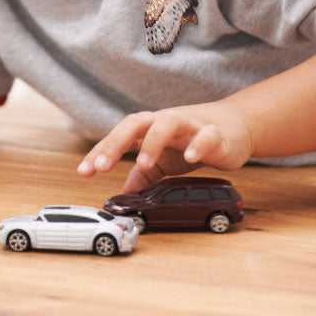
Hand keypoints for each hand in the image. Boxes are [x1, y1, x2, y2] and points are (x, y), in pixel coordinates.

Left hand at [76, 100, 254, 192]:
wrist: (231, 126)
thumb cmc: (189, 141)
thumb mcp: (163, 160)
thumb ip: (144, 175)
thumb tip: (125, 195)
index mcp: (148, 128)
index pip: (119, 136)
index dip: (100, 152)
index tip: (84, 171)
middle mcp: (164, 121)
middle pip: (135, 122)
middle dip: (116, 143)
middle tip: (101, 166)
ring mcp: (189, 124)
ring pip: (167, 122)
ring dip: (153, 142)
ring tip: (142, 163)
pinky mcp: (214, 134)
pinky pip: (205, 136)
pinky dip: (197, 145)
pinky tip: (190, 158)